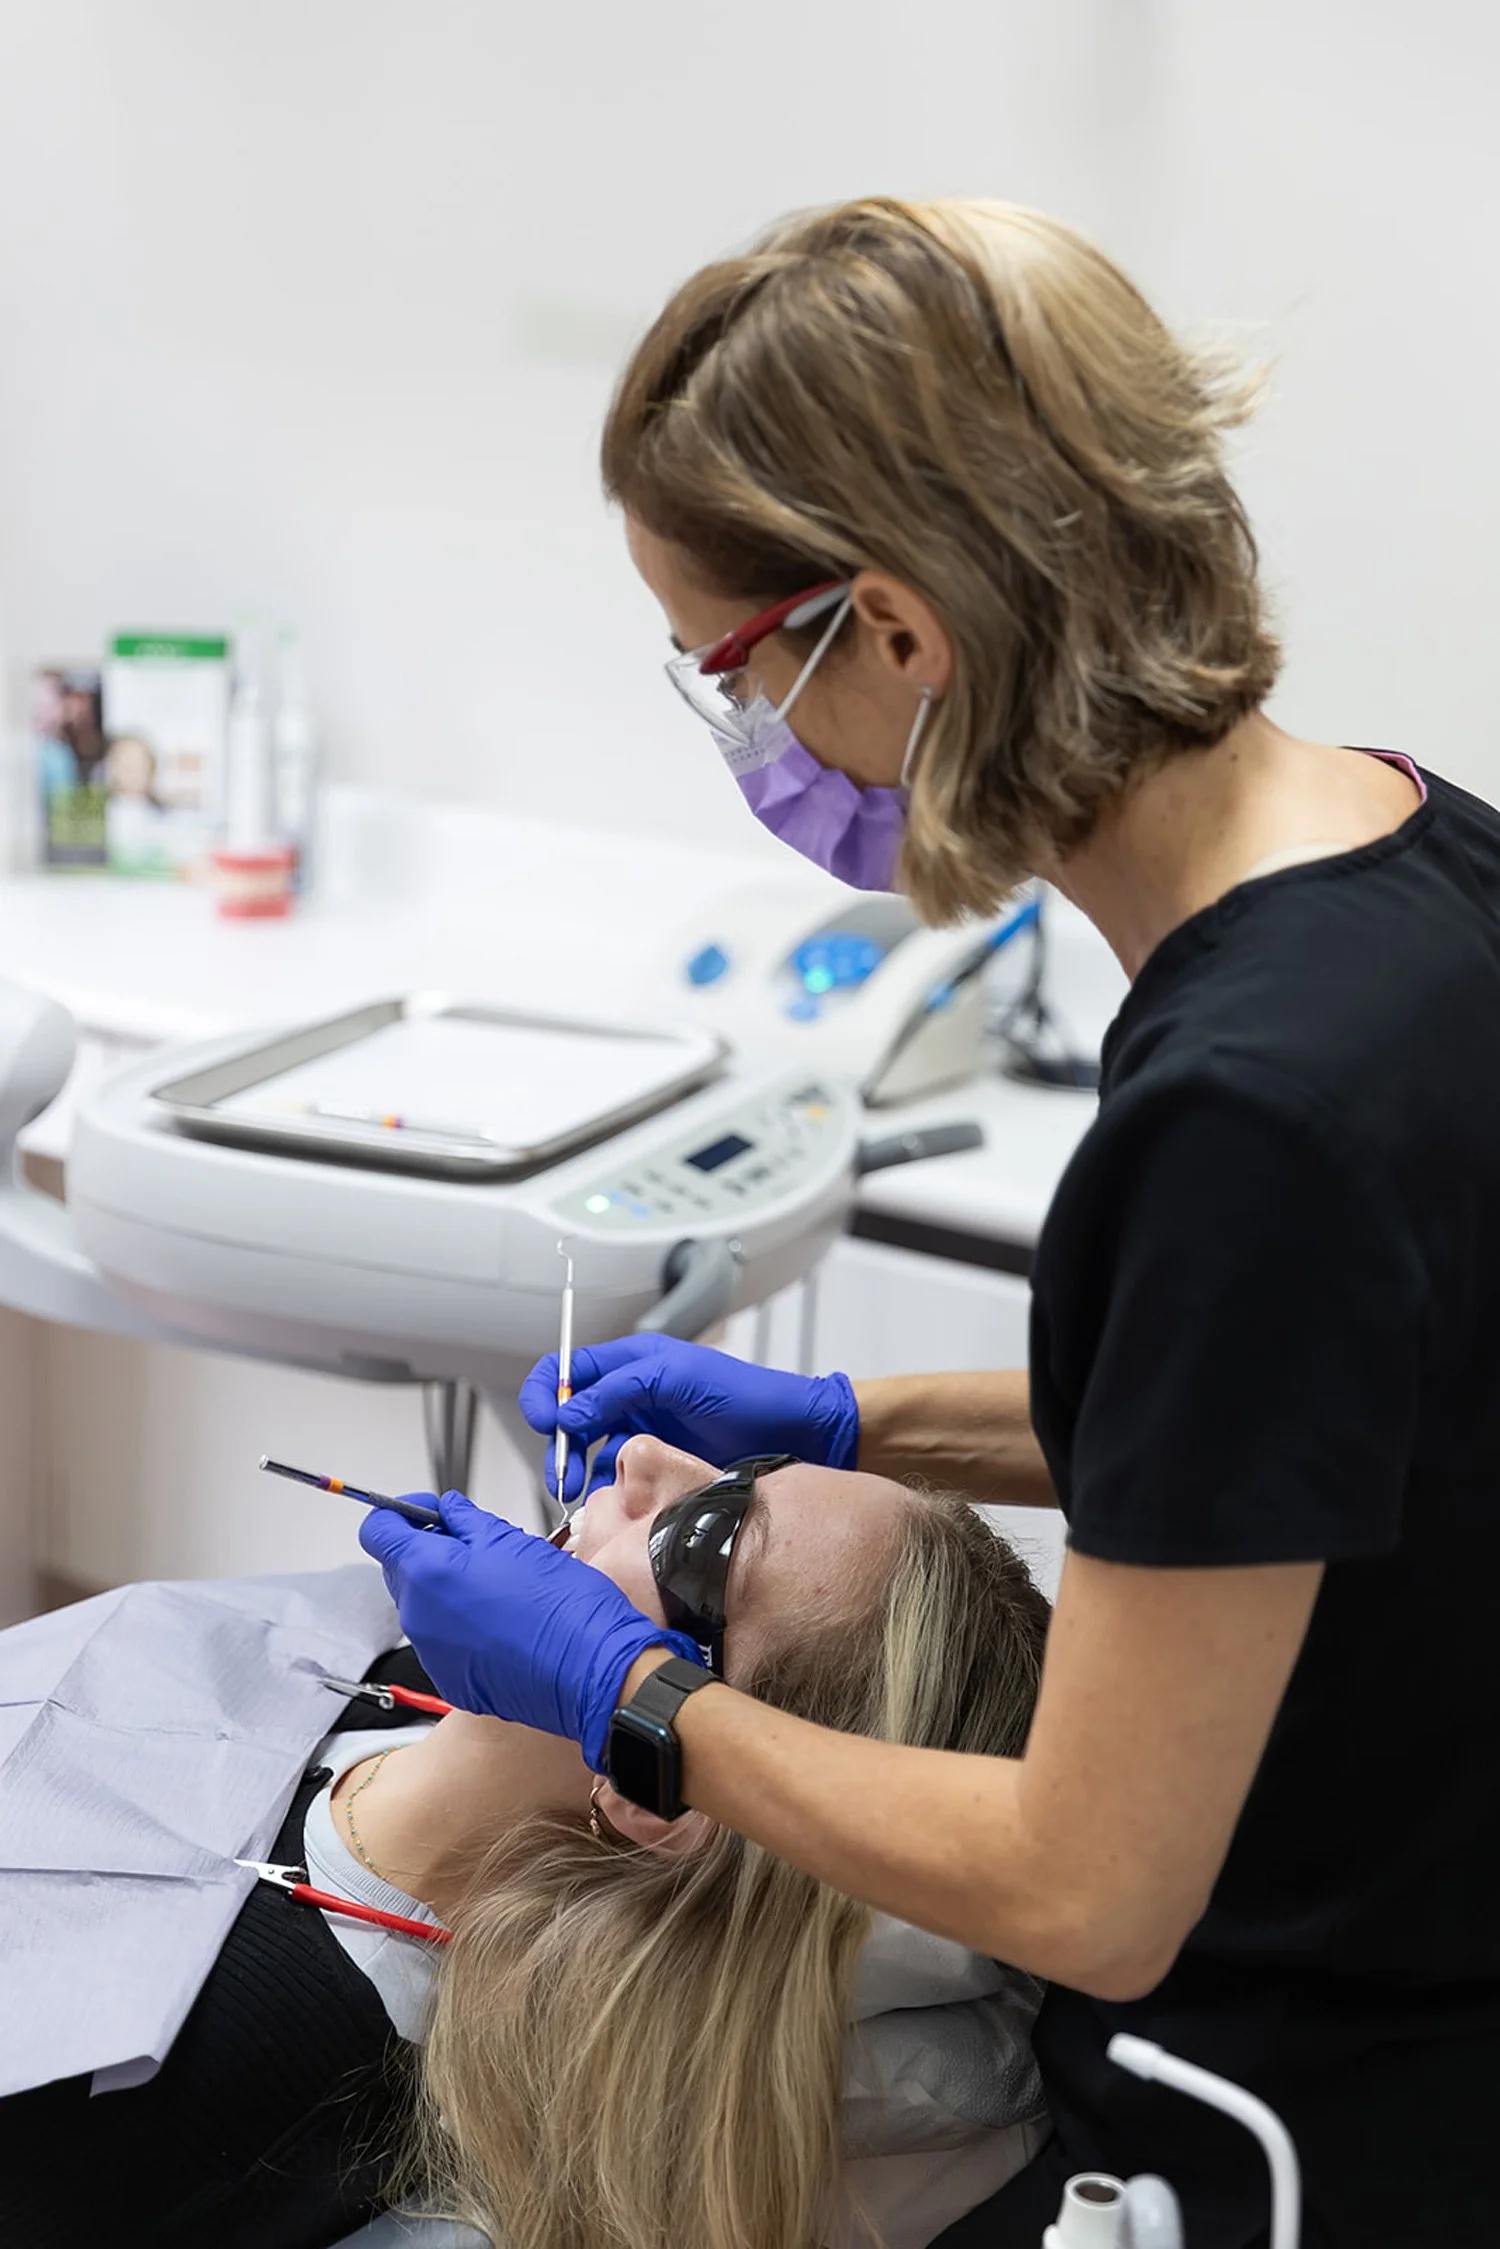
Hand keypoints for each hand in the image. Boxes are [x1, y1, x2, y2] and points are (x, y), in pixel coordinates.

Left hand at [358, 1488, 702, 1768]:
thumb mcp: (510, 1540)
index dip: (402, 1513)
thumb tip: (446, 1511)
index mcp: (427, 1573)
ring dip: (448, 1590)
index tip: (432, 1512)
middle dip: (429, 1550)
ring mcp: (433, 1654)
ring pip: (425, 1607)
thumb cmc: (558, 1604)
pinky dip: (463, 1627)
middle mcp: (418, 1617)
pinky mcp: (453, 1681)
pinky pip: (444, 1643)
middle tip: (475, 1544)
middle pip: (401, 1570)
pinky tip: (503, 1622)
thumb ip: (465, 1520)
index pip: (378, 1531)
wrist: (591, 1669)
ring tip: (499, 1586)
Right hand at [518, 1335, 859, 1501]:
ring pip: (588, 1448)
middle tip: (559, 1473)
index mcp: (632, 1362)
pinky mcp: (657, 1462)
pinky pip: (615, 1474)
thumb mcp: (675, 1380)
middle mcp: (631, 1394)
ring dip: (573, 1468)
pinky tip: (606, 1499)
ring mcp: (643, 1429)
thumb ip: (618, 1391)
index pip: (568, 1369)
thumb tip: (567, 1413)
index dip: (546, 1392)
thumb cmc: (742, 1394)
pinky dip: (602, 1486)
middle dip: (556, 1441)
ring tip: (573, 1492)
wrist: (790, 1432)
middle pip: (570, 1414)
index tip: (543, 1422)